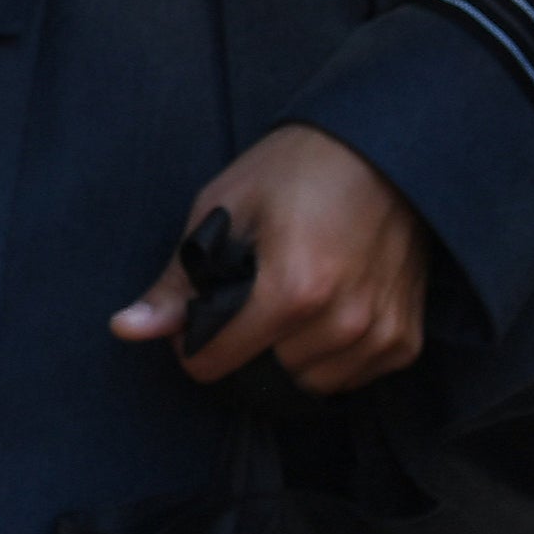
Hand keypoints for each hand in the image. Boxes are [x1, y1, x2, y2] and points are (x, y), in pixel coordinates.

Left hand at [111, 123, 428, 394]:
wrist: (380, 151)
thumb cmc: (292, 172)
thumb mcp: (221, 210)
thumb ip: (178, 281)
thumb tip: (126, 329)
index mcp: (294, 289)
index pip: (220, 359)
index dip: (194, 345)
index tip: (193, 323)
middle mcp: (343, 322)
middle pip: (267, 371)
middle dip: (244, 344)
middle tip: (246, 296)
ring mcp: (381, 335)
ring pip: (311, 381)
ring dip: (288, 354)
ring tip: (286, 300)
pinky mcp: (407, 340)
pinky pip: (353, 376)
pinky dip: (330, 356)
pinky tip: (321, 313)